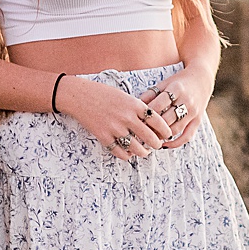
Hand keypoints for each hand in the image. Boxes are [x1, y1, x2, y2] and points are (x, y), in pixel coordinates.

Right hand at [54, 76, 172, 160]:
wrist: (80, 96)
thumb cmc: (104, 94)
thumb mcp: (125, 96)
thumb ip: (138, 108)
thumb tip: (152, 123)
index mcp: (135, 105)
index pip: (157, 120)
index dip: (165, 130)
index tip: (168, 134)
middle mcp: (127, 117)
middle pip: (150, 137)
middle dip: (157, 144)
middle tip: (158, 145)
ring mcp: (115, 128)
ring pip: (136, 148)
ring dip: (143, 152)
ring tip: (145, 151)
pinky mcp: (103, 137)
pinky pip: (120, 152)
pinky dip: (127, 155)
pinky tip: (129, 153)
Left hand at [138, 64, 213, 149]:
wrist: (202, 78)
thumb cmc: (178, 81)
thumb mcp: (165, 83)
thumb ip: (151, 94)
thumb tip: (136, 107)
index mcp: (176, 89)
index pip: (159, 105)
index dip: (147, 114)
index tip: (136, 120)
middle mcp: (187, 100)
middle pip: (167, 119)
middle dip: (152, 128)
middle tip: (140, 133)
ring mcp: (193, 112)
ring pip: (176, 129)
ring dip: (161, 136)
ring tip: (150, 138)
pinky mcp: (198, 120)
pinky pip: (187, 136)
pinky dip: (176, 143)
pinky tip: (164, 145)